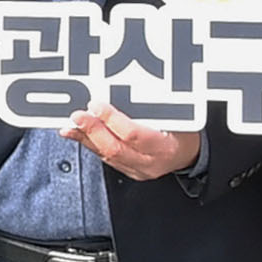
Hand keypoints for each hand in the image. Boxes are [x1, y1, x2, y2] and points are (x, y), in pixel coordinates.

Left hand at [63, 114, 202, 184]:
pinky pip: (105, 158)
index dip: (112, 120)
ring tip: (70, 126)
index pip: (132, 135)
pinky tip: (78, 135)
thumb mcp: (178, 116)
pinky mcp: (129, 171)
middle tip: (77, 115)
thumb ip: (152, 107)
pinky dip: (90, 144)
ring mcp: (138, 170)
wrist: (191, 153)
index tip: (97, 105)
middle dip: (93, 130)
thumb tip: (124, 90)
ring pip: (106, 155)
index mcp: (164, 147)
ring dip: (86, 139)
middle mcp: (149, 162)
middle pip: (114, 148)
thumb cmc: (186, 130)